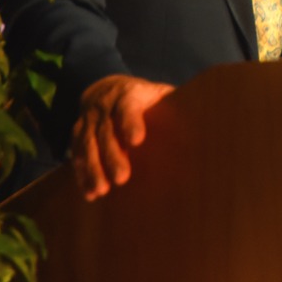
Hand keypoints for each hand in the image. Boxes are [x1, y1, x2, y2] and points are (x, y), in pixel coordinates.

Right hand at [70, 74, 173, 200]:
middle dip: (112, 156)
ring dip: (93, 169)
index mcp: (128, 94)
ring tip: (102, 191)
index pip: (127, 107)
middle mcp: (105, 107)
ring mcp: (89, 121)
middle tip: (122, 178)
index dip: (131, 122)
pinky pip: (77, 154)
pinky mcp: (78, 134)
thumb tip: (204, 119)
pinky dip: (82, 175)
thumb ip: (173, 104)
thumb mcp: (158, 92)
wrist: (105, 88)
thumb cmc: (143, 96)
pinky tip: (90, 193)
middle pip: (106, 131)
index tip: (137, 141)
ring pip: (87, 145)